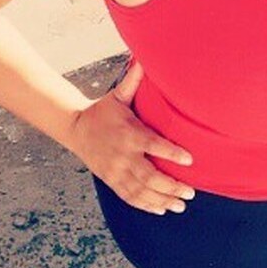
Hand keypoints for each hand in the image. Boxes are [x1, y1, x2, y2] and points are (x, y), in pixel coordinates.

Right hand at [67, 59, 195, 214]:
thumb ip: (134, 81)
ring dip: (162, 200)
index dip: (171, 153)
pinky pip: (129, 196)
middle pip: (149, 175)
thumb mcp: (118, 95)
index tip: (189, 160)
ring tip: (181, 205)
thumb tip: (144, 58)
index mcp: (129, 133)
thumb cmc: (103, 111)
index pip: (153, 145)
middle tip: (190, 192)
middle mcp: (123, 155)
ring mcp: (116, 170)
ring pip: (141, 190)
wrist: (76, 129)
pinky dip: (145, 205)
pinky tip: (161, 209)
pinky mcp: (111, 180)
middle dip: (171, 186)